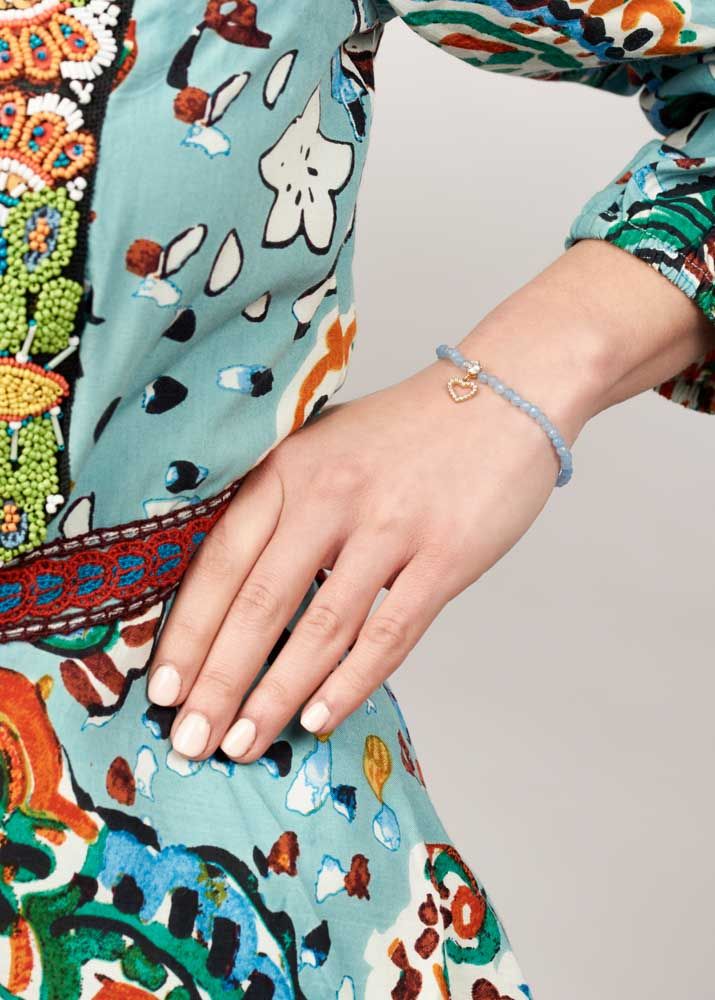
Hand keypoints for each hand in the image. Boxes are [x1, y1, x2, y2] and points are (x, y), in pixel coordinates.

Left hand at [146, 239, 714, 762]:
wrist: (505, 396)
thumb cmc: (407, 433)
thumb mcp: (326, 447)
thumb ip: (282, 506)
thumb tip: (236, 596)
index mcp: (290, 467)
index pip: (222, 562)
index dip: (189, 632)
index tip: (161, 690)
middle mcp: (331, 496)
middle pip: (260, 604)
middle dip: (218, 682)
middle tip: (189, 740)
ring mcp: (390, 527)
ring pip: (319, 629)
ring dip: (275, 696)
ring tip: (243, 745)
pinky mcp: (445, 556)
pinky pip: (387, 634)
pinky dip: (349, 683)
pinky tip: (317, 718)